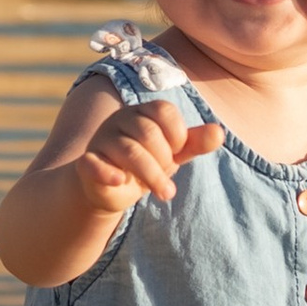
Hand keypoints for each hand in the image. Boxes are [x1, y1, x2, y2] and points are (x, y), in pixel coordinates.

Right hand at [73, 102, 223, 212]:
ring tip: (166, 194)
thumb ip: (194, 143)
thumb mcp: (173, 154)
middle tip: (167, 177)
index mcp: (142, 112)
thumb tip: (219, 133)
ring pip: (129, 151)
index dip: (177, 135)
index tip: (177, 153)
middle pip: (148, 133)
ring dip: (152, 175)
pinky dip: (107, 172)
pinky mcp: (87, 163)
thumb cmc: (146, 163)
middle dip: (165, 160)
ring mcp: (101, 140)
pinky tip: (120, 181)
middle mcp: (120, 120)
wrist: (109, 189)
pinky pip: (93, 163)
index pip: (164, 111)